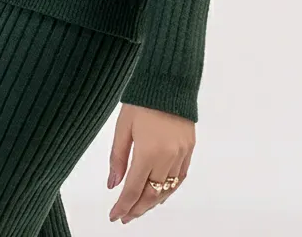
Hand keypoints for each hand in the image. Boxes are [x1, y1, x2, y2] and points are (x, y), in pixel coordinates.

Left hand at [107, 103, 192, 222]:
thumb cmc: (141, 101)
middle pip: (152, 194)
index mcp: (148, 151)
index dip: (123, 205)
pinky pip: (179, 178)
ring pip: (167, 190)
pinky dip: (168, 190)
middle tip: (125, 217)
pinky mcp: (189, 151)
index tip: (114, 216)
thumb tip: (112, 185)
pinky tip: (159, 194)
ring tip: (139, 208)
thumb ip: (117, 157)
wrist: (168, 82)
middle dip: (137, 209)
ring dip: (152, 202)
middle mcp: (167, 157)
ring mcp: (181, 155)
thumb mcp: (122, 127)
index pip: (133, 188)